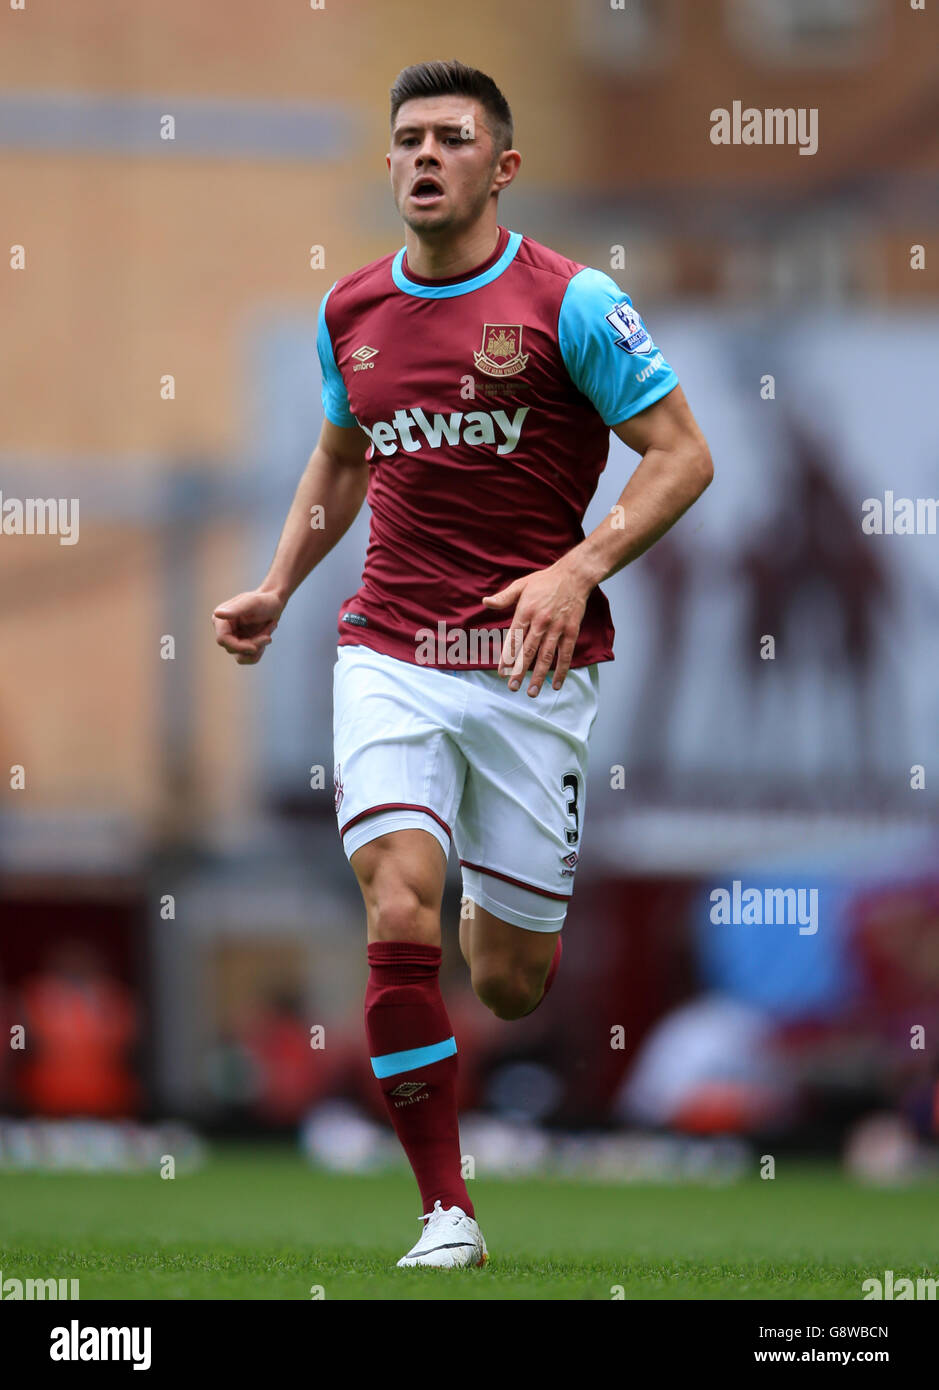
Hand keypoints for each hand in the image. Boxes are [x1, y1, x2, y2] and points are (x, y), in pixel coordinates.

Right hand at [212, 589, 283, 665]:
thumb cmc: (264, 600)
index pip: (223, 639)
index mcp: (221, 619)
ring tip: (268, 635)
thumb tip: (217, 614)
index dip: (238, 646)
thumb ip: (235, 609)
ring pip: (241, 656)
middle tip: (268, 636)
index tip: (255, 648)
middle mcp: (224, 630)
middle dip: (253, 644)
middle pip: (233, 649)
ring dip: (257, 648)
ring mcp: (232, 638)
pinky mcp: (242, 645)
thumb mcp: (252, 603)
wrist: (275, 604)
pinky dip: (260, 650)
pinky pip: (248, 658)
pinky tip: (266, 637)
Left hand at [481, 557, 589, 696]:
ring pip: (546, 656)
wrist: (573, 576)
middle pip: (528, 651)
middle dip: (519, 671)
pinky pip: (565, 654)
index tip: (501, 672)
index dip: (507, 657)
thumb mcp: (521, 585)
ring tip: (531, 692)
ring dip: (538, 676)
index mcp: (526, 611)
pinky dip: (561, 670)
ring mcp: (557, 628)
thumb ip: (503, 597)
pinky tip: (555, 684)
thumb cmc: (544, 581)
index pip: (514, 639)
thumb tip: (485, 602)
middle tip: (512, 687)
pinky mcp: (571, 631)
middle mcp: (541, 622)